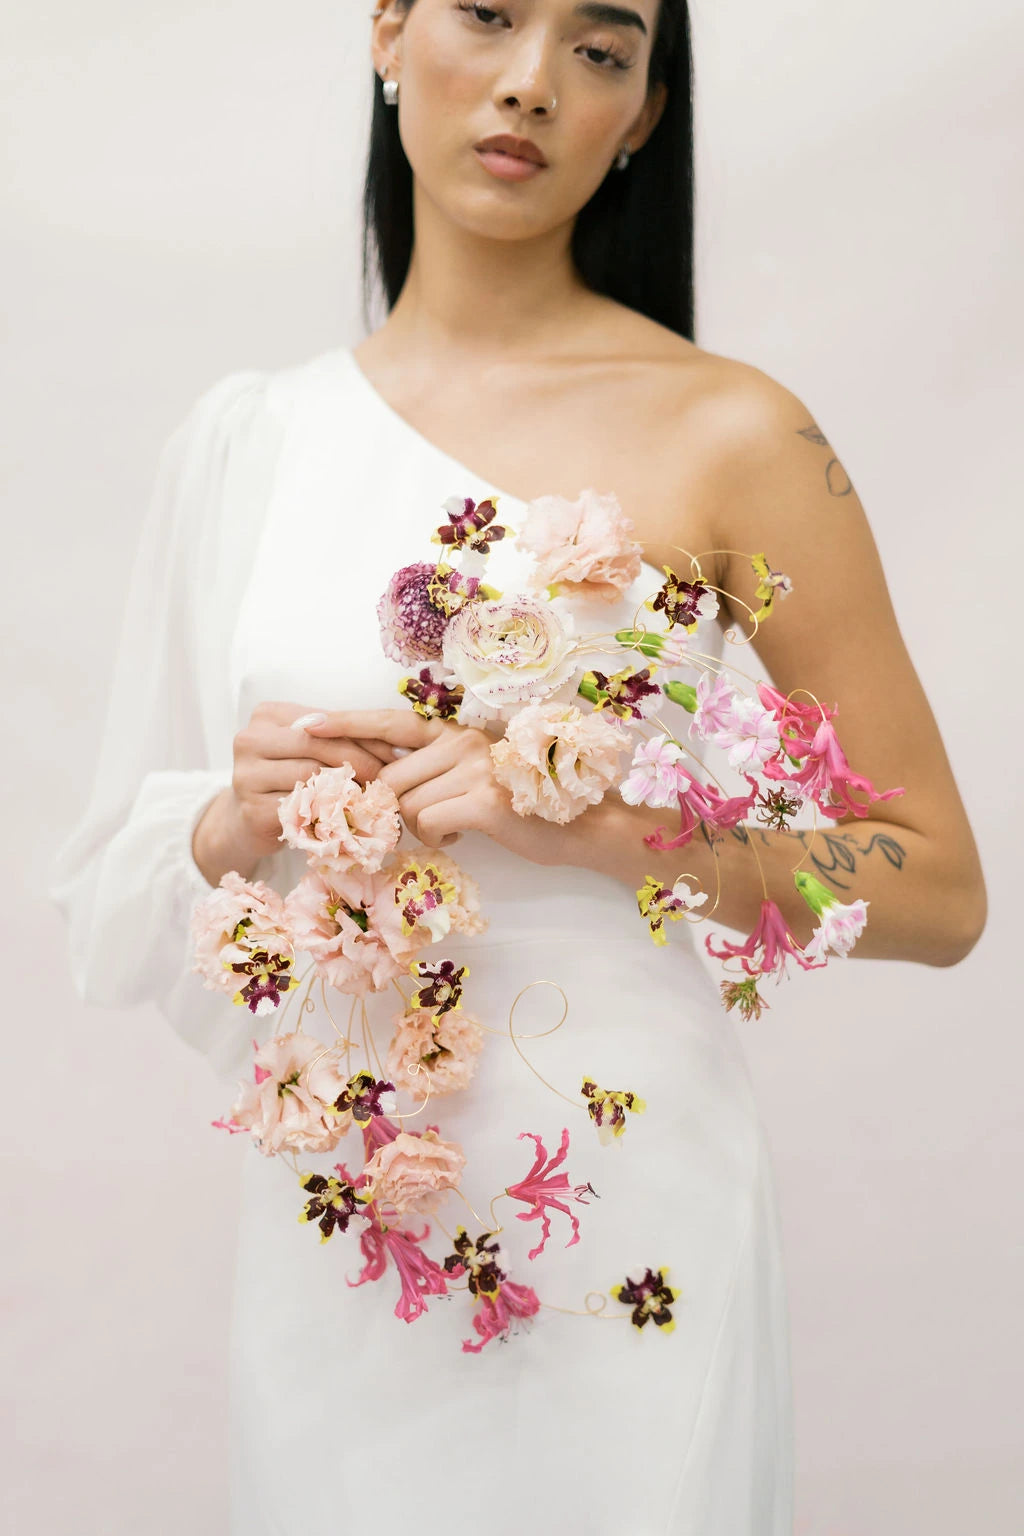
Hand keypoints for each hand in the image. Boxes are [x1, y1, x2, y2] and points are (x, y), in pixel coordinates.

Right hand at [193, 700, 398, 881]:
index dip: (363, 736)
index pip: (324, 720)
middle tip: (391, 778)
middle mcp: (249, 739)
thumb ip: (340, 740)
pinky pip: (301, 807)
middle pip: (316, 744)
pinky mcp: (250, 810)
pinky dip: (330, 812)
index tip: (398, 752)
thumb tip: (398, 745)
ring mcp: (245, 775)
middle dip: (360, 761)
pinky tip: (351, 817)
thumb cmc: (288, 780)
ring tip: (376, 797)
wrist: (246, 822)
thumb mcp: (308, 750)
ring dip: (348, 788)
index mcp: (267, 715)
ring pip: (310, 775)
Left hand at [302, 708, 584, 867]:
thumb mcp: (469, 778)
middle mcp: (461, 741)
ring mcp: (473, 767)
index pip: (389, 721)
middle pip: (389, 778)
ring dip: (421, 828)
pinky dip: (439, 838)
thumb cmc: (520, 805)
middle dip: (395, 808)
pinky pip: (428, 823)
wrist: (579, 826)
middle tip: (430, 819)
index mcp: (453, 733)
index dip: (345, 724)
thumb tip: (378, 788)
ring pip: (405, 806)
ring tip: (457, 825)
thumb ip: (427, 774)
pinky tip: (464, 835)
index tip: (303, 725)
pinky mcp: (483, 799)